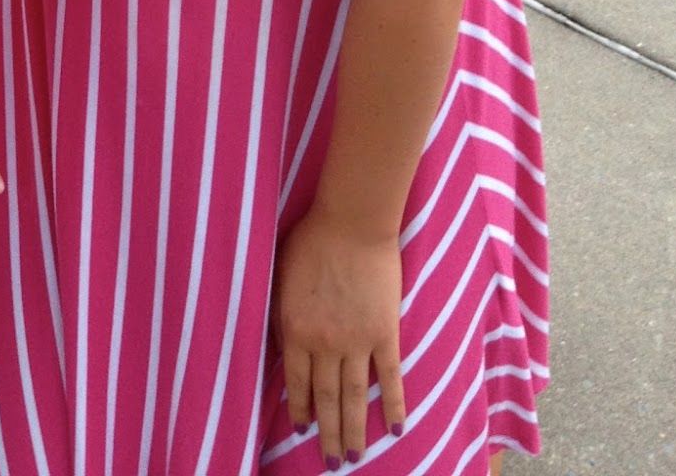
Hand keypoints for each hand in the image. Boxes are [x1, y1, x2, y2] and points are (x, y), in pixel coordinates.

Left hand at [272, 207, 405, 463]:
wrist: (351, 224)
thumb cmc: (311, 243)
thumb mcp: (281, 279)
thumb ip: (282, 317)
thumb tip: (284, 348)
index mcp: (295, 329)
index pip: (297, 381)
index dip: (300, 408)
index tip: (302, 430)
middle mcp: (325, 343)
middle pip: (326, 398)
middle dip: (327, 432)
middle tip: (331, 461)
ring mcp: (357, 341)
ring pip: (354, 396)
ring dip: (354, 429)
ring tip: (355, 456)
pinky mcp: (384, 333)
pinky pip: (389, 377)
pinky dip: (392, 405)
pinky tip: (394, 428)